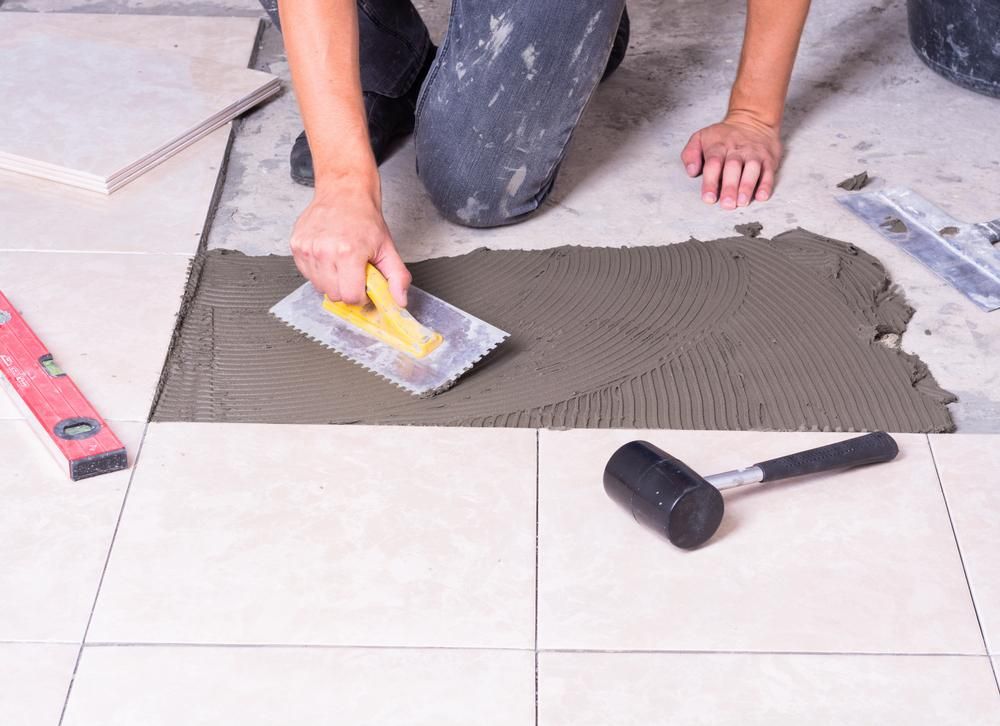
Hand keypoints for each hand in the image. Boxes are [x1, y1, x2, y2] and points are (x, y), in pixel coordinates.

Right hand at [290, 178, 411, 305]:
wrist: (344, 193)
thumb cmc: (365, 219)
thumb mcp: (388, 249)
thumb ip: (397, 278)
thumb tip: (400, 301)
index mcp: (348, 253)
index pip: (351, 297)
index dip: (361, 296)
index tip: (364, 287)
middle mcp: (324, 251)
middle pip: (334, 295)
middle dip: (347, 289)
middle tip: (354, 271)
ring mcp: (307, 248)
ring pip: (319, 287)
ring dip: (332, 281)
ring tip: (341, 262)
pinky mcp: (296, 246)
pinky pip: (307, 274)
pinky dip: (319, 271)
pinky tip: (329, 256)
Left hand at [680, 113, 781, 209]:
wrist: (753, 119)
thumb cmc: (723, 135)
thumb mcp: (701, 137)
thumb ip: (690, 153)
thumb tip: (691, 171)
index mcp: (718, 146)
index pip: (713, 164)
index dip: (710, 182)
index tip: (709, 198)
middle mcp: (737, 150)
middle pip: (733, 168)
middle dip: (730, 187)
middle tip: (727, 204)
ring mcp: (754, 154)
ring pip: (752, 169)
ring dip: (747, 186)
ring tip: (742, 201)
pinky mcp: (768, 159)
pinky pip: (768, 171)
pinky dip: (766, 185)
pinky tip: (762, 196)